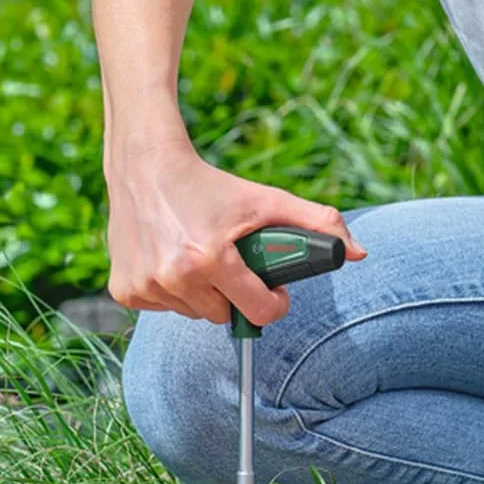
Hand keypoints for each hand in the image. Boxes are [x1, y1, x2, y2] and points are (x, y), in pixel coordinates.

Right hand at [105, 143, 365, 324]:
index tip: (273, 289)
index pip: (257, 312)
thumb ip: (318, 222)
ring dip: (204, 295)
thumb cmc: (212, 186)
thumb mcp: (267, 200)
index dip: (272, 303)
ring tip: (202, 258)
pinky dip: (173, 292)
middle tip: (234, 263)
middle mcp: (174, 277)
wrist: (146, 168)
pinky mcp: (124, 290)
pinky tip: (173, 261)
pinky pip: (164, 308)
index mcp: (210, 259)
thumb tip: (359, 252)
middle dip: (235, 295)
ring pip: (193, 314)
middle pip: (224, 315)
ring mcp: (145, 286)